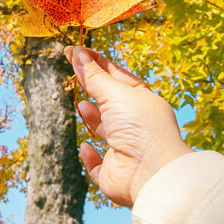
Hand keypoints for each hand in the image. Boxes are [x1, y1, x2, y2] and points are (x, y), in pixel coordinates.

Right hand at [67, 46, 192, 206]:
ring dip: (92, 117)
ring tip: (81, 104)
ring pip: (104, 130)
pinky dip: (90, 155)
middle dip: (93, 87)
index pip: (117, 77)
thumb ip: (94, 76)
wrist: (151, 173)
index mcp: (142, 101)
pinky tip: (85, 146)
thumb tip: (77, 53)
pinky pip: (97, 163)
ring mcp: (123, 149)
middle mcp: (135, 124)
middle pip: (110, 101)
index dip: (96, 63)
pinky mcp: (112, 172)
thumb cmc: (141, 127)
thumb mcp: (116, 94)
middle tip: (72, 70)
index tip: (74, 51)